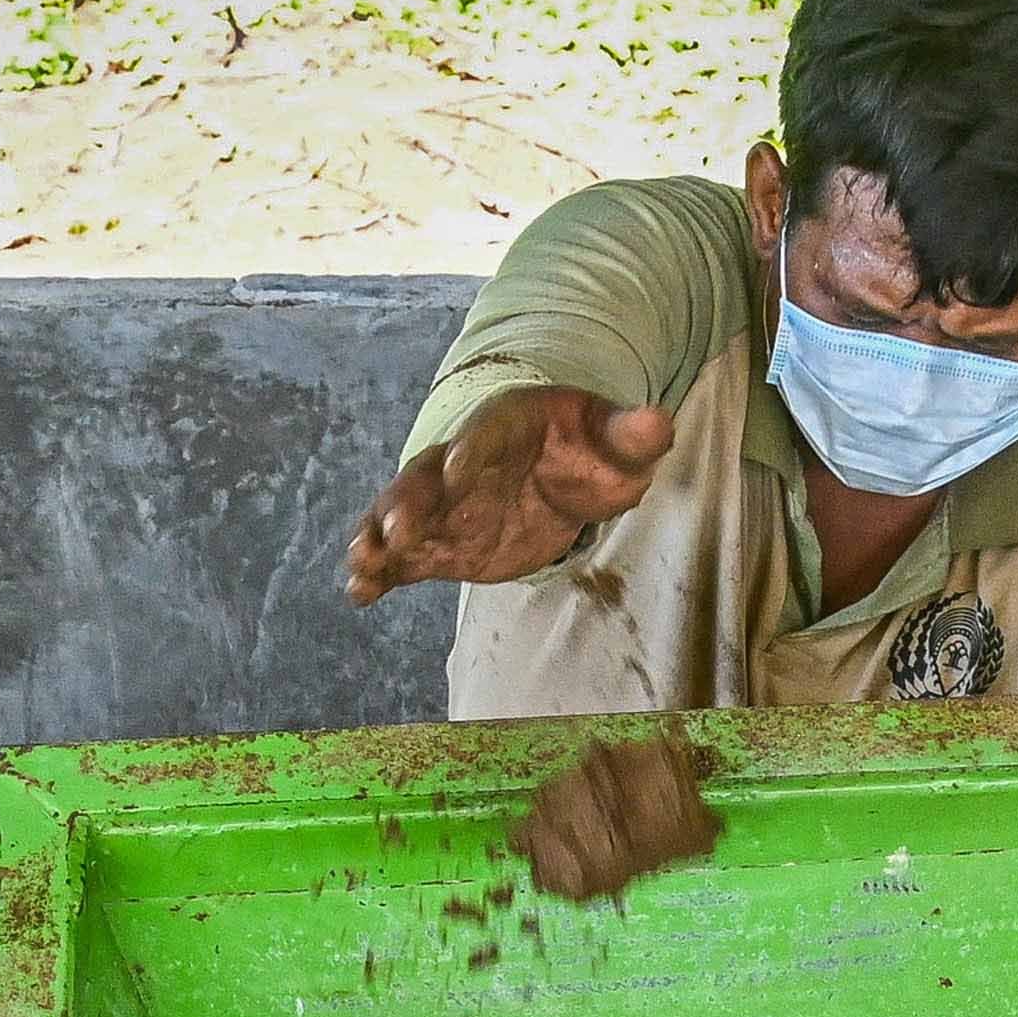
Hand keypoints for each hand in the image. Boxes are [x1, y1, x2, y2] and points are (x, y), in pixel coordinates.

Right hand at [342, 386, 678, 604]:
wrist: (558, 471)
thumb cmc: (588, 450)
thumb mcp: (616, 441)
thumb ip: (632, 435)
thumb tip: (658, 424)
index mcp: (505, 427)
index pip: (485, 436)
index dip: (472, 451)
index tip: (457, 469)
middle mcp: (463, 462)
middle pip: (428, 477)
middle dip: (408, 501)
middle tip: (392, 528)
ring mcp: (446, 504)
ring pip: (404, 515)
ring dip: (380, 536)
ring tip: (359, 561)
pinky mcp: (440, 542)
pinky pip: (405, 556)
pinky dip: (380, 571)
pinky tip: (359, 593)